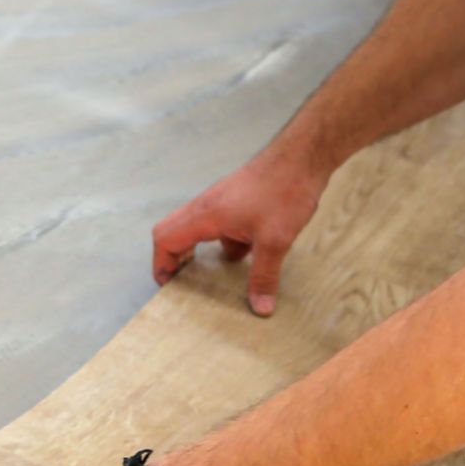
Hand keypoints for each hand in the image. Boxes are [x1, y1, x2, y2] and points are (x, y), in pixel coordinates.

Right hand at [151, 150, 328, 316]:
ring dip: (200, 250)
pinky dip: (224, 241)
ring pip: (196, 228)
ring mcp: (220, 201)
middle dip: (173, 258)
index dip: (161, 264)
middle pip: (171, 232)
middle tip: (184, 283)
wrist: (303, 156)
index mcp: (206, 215)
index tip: (169, 286)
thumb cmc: (285, 191)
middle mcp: (206, 206)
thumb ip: (264, 276)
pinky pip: (218, 224)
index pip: (165, 239)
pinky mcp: (235, 199)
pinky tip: (249, 253)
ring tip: (215, 275)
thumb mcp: (275, 240)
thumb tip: (260, 309)